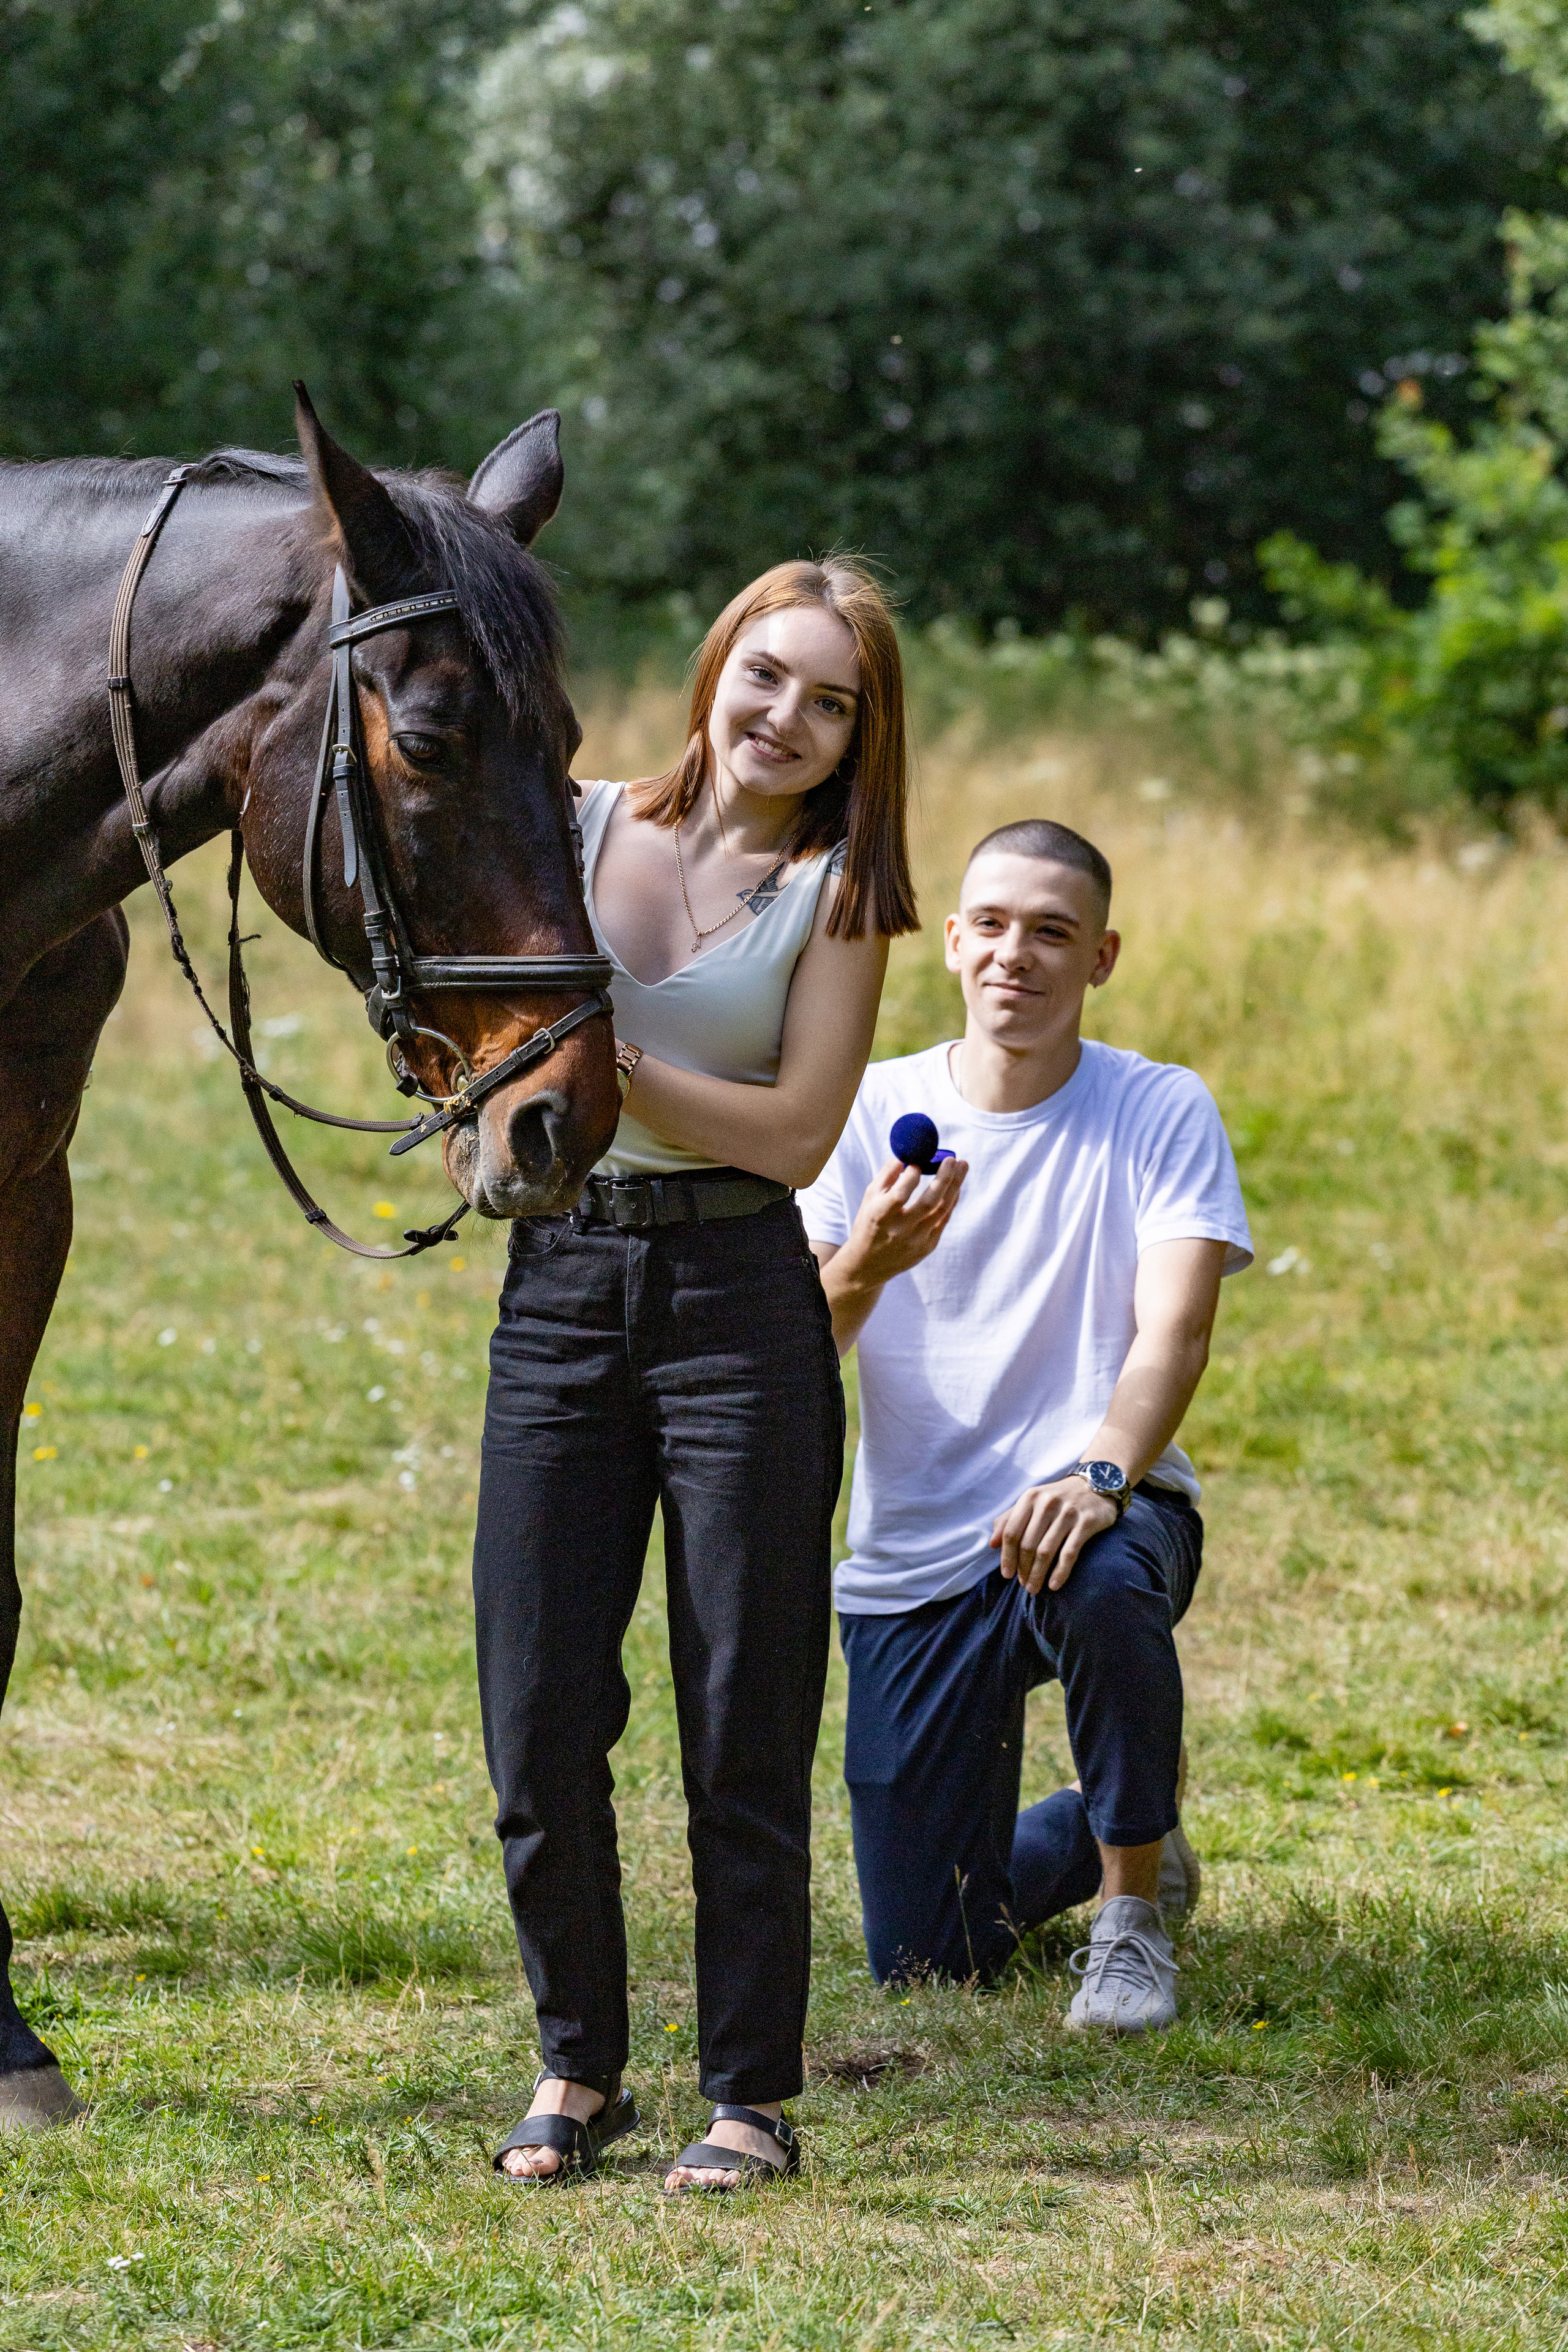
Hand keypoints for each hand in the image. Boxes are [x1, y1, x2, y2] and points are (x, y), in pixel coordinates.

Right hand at [840, 1154, 967, 1285]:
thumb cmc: (869, 1224)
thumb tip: (905, 1157)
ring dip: (955, 1186)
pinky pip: (943, 1220)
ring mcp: (916, 1241)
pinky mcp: (927, 1247)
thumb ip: (886, 1176)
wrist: (869, 1264)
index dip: (911, 1176)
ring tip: (962, 1166)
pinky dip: (951, 1201)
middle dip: (944, 1178)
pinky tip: (956, 1186)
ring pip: (942, 1210)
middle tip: (953, 1159)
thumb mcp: (869, 1199)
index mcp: (880, 1216)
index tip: (917, 1163)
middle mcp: (899, 1230)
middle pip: (929, 1202)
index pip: (901, 1194)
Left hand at [990, 1476, 1119, 1594]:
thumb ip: (1009, 1519)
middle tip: (1023, 1584)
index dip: (1007, 1556)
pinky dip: (1060, 1572)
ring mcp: (1067, 1513)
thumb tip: (992, 1543)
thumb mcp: (1032, 1502)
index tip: (1006, 1574)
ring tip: (1034, 1588)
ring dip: (1038, 1574)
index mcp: (1030, 1498)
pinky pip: (1069, 1553)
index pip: (1012, 1532)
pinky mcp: (1086, 1523)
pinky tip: (1054, 1585)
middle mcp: (1047, 1503)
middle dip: (1023, 1569)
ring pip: (1046, 1551)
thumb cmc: (1057, 1498)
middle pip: (1028, 1544)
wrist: (1095, 1486)